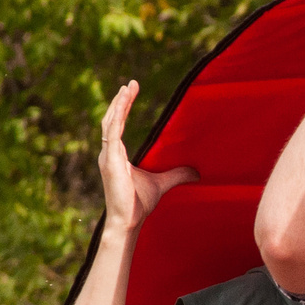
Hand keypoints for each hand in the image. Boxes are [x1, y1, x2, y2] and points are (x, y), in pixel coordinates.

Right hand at [98, 80, 198, 231]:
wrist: (129, 220)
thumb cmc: (139, 204)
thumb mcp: (162, 183)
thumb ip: (177, 175)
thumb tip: (196, 173)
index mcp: (117, 154)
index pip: (118, 125)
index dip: (124, 107)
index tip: (131, 91)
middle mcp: (109, 153)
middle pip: (112, 119)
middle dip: (121, 101)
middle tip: (131, 84)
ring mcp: (108, 156)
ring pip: (110, 123)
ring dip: (119, 104)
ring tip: (127, 88)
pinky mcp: (111, 161)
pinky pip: (112, 134)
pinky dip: (117, 117)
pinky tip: (123, 104)